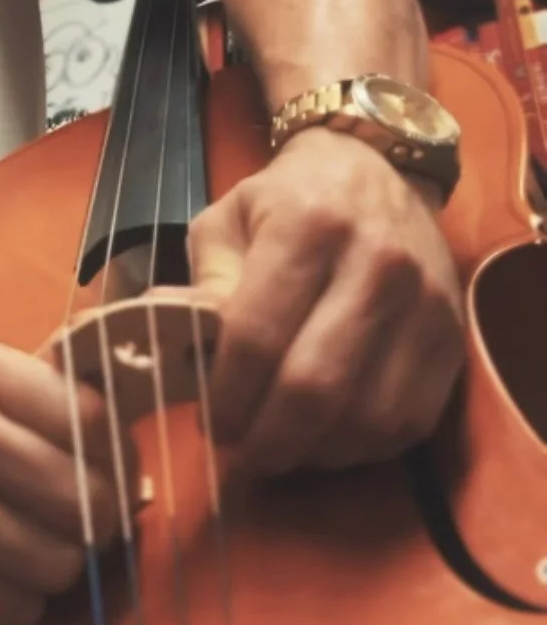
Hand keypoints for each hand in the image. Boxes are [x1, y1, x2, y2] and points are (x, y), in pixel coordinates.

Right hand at [0, 338, 121, 624]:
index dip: (117, 462)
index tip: (105, 479)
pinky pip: (19, 607)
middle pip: (86, 498)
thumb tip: (145, 478)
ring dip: (50, 570)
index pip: (96, 419)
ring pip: (59, 561)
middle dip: (91, 527)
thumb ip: (62, 410)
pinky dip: (12, 606)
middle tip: (62, 526)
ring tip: (13, 551)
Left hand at [188, 129, 464, 475]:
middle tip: (242, 449)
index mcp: (309, 224)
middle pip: (314, 387)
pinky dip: (360, 447)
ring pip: (365, 417)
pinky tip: (327, 438)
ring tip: (281, 447)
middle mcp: (378, 262)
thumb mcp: (228, 220)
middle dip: (267, 438)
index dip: (227, 395)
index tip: (211, 420)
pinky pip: (407, 422)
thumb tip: (172, 351)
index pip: (258, 336)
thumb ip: (204, 285)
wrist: (376, 173)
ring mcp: (426, 304)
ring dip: (314, 451)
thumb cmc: (287, 200)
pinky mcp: (453, 339)